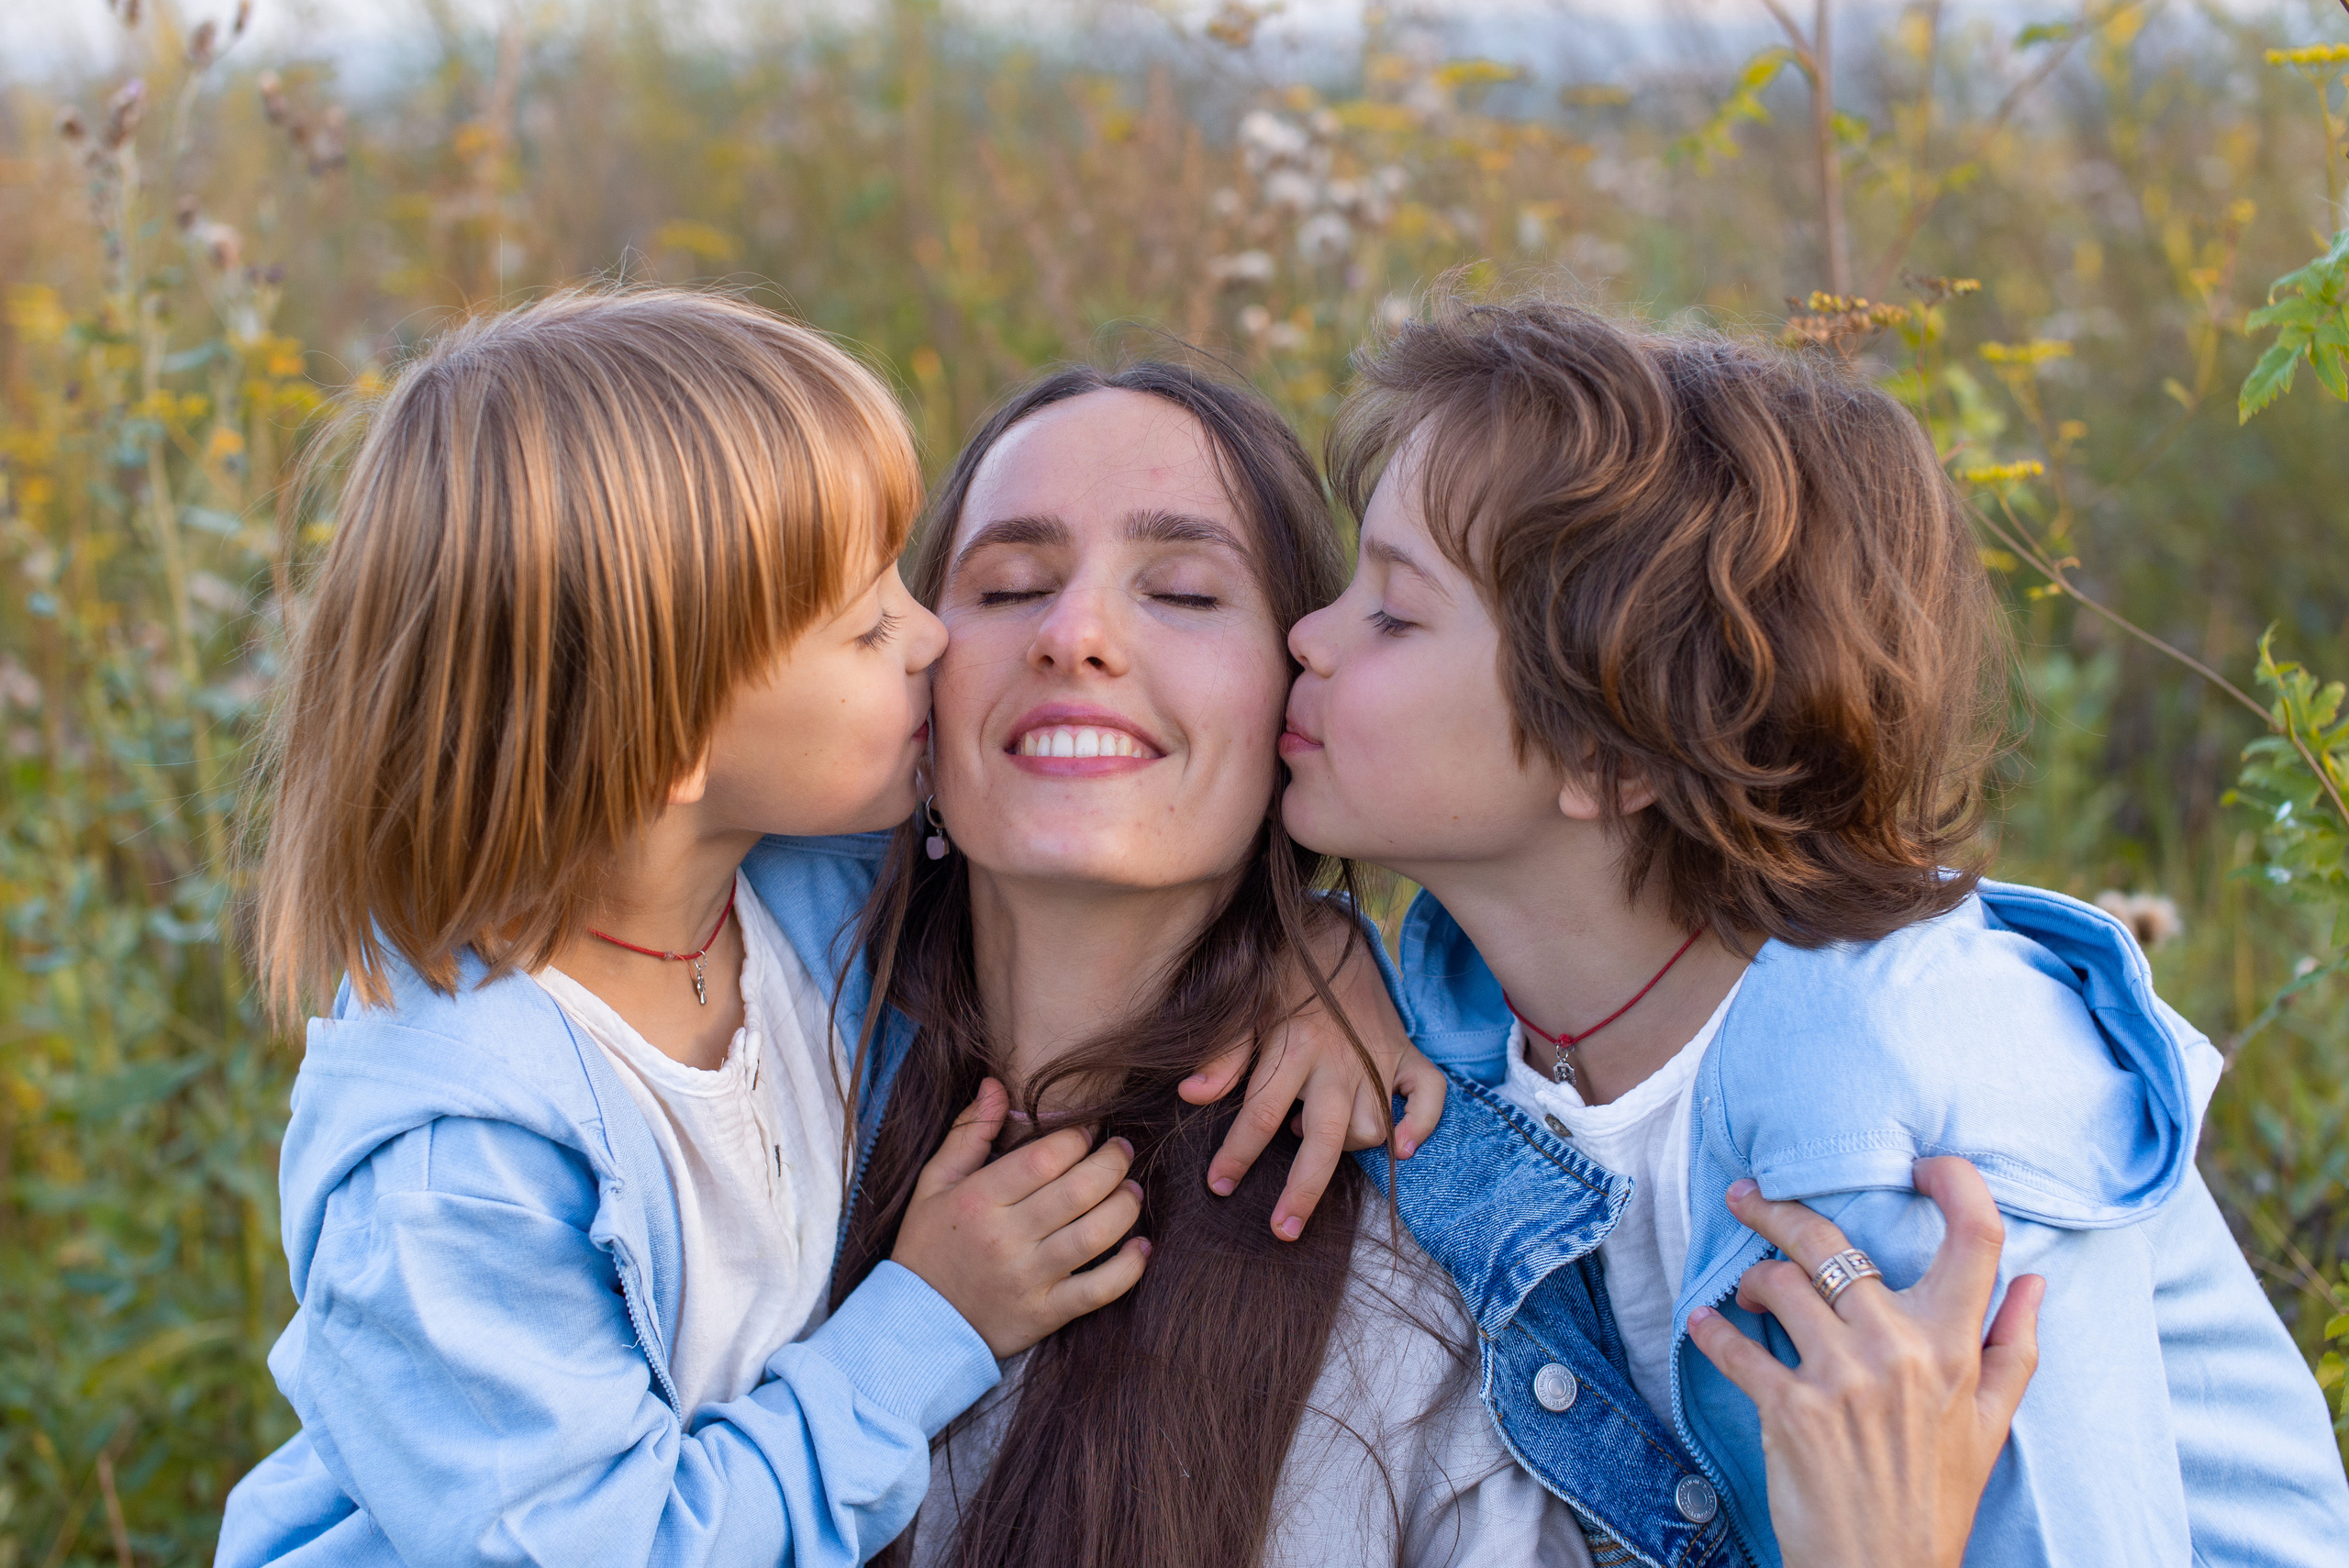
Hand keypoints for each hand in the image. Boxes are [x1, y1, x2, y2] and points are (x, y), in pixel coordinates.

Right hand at [890, 1078, 1150, 1356]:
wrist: (917, 1325)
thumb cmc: (929, 1246)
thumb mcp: (934, 1184)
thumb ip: (968, 1132)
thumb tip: (997, 1085)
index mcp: (979, 1199)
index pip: (1045, 1157)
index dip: (1078, 1137)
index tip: (1088, 1132)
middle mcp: (1005, 1238)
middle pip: (1079, 1191)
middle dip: (1113, 1163)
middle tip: (1121, 1152)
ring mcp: (1028, 1278)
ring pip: (1095, 1235)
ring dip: (1126, 1207)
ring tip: (1131, 1191)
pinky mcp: (1045, 1314)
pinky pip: (1098, 1291)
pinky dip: (1129, 1268)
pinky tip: (1141, 1247)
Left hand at [1178, 916, 1444, 1240]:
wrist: (1332, 931)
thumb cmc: (1278, 973)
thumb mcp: (1242, 1005)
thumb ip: (1223, 1054)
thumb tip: (1192, 1095)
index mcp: (1292, 1045)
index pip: (1261, 1113)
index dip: (1237, 1155)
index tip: (1220, 1186)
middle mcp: (1337, 1058)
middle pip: (1323, 1137)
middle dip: (1303, 1189)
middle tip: (1283, 1229)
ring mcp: (1377, 1057)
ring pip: (1370, 1124)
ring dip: (1348, 1146)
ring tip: (1317, 1138)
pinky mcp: (1406, 1053)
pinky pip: (1428, 1095)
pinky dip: (1421, 1123)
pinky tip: (1402, 1147)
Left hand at [1685, 1157, 2043, 1567]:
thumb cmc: (1937, 1498)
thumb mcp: (1992, 1425)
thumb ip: (2013, 1347)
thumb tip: (2035, 1279)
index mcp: (1954, 1345)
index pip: (1975, 1237)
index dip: (1955, 1183)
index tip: (1921, 1165)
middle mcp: (1899, 1347)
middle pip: (1830, 1241)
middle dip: (1777, 1209)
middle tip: (1748, 1195)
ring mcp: (1841, 1375)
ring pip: (1778, 1283)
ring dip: (1751, 1280)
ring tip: (1746, 1291)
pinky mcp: (1789, 1408)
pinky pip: (1735, 1348)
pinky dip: (1712, 1331)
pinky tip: (1704, 1324)